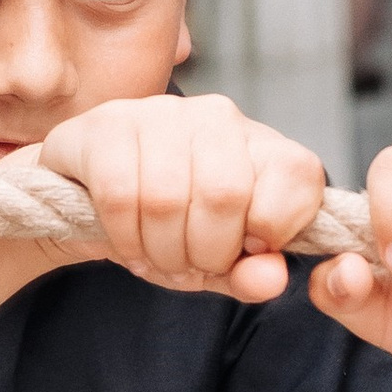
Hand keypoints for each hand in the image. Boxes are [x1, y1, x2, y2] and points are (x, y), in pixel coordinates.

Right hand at [39, 93, 325, 298]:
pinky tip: (128, 246)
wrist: (92, 200)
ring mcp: (161, 113)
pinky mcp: (107, 125)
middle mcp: (217, 117)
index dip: (275, 230)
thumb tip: (271, 278)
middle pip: (226, 194)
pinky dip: (125, 238)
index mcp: (261, 144)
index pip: (298, 174)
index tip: (246, 250)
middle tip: (189, 268)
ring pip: (167, 198)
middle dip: (206, 254)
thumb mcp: (219, 263)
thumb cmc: (169, 229)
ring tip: (156, 259)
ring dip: (160, 251)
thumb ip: (252, 275)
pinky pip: (119, 195)